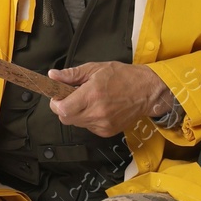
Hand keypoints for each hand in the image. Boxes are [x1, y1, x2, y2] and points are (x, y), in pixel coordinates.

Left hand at [47, 61, 170, 136]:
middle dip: (64, 108)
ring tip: (88, 101)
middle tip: (71, 97)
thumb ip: (72, 74)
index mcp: (91, 95)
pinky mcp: (107, 131)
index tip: (58, 97)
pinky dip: (88, 119)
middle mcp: (96, 112)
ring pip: (77, 123)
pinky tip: (97, 109)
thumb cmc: (123, 77)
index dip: (55, 103)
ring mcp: (102, 124)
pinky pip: (88, 127)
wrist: (147, 91)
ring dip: (76, 113)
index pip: (62, 109)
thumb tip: (53, 75)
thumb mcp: (95, 69)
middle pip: (66, 119)